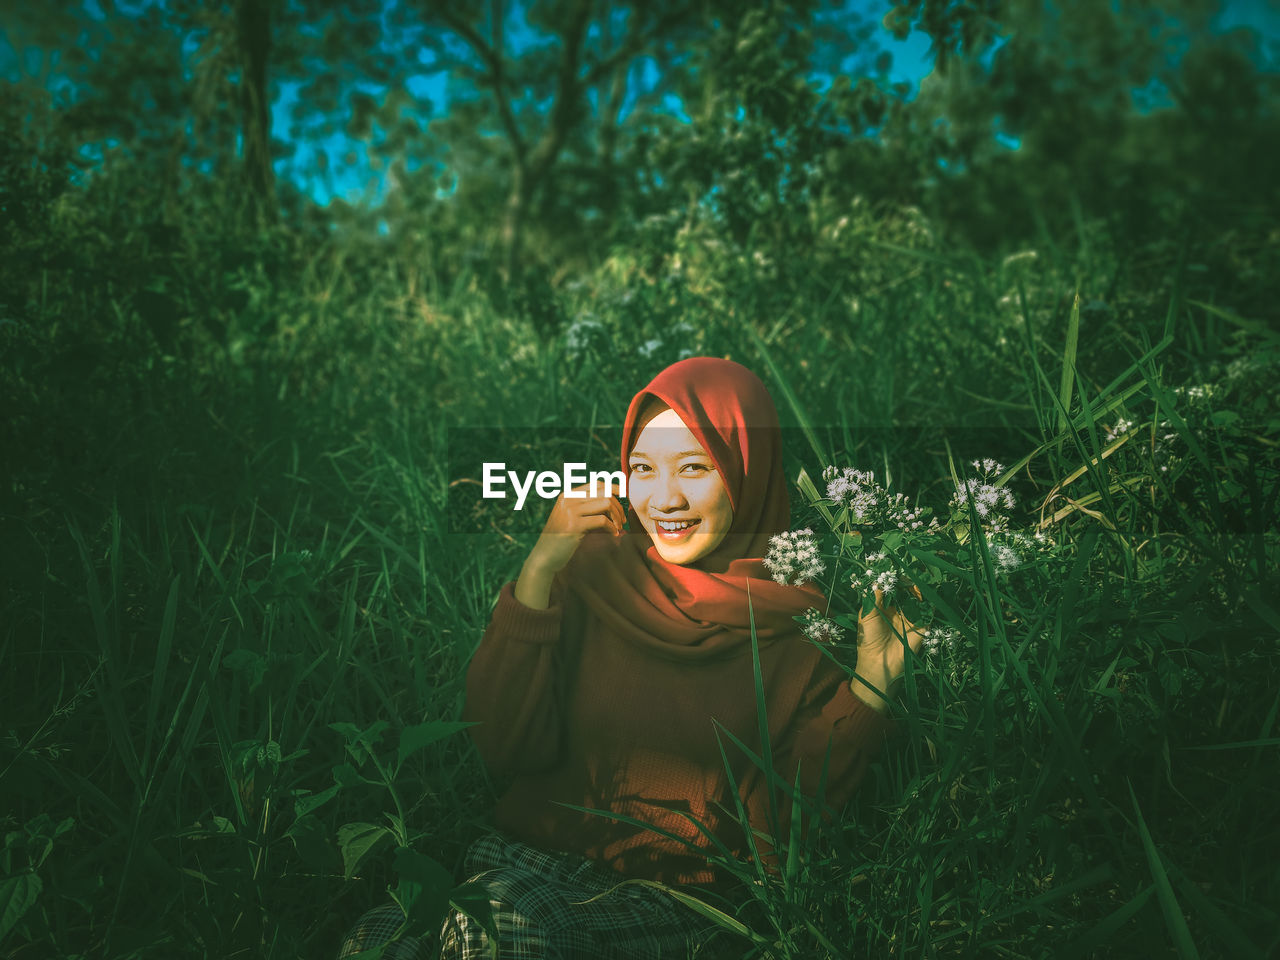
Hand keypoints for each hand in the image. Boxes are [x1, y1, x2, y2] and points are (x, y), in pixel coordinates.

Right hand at [515, 485, 625, 608]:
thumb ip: (587, 509)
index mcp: (568, 495)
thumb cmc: (561, 540)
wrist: (544, 557)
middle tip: (623, 520)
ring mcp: (570, 511)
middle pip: (604, 492)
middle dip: (618, 505)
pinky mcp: (574, 525)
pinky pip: (602, 520)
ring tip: (618, 527)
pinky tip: (613, 534)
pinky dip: (612, 527)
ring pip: (605, 503)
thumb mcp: (571, 519)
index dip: (614, 488)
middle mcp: (568, 499)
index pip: (597, 484)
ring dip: (617, 516)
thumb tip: (614, 504)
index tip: (624, 498)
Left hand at [850, 585, 924, 711]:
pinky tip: (922, 595)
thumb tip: (878, 581)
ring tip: (915, 582)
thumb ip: (873, 598)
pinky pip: (927, 612)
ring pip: (918, 599)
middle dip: (908, 582)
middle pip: (907, 591)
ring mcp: (911, 617)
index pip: (892, 588)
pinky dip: (927, 603)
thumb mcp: (867, 615)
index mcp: (885, 605)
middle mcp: (899, 609)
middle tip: (907, 575)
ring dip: (918, 590)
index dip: (894, 579)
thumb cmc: (868, 638)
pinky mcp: (921, 627)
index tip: (895, 571)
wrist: (879, 662)